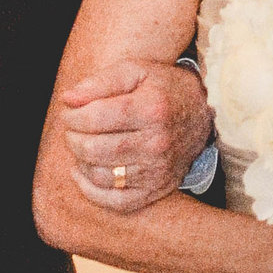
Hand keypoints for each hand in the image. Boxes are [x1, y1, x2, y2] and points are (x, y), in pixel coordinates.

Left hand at [59, 60, 214, 214]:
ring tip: (82, 145)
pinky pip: (116, 201)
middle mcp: (156, 143)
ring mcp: (157, 170)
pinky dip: (92, 191)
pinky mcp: (157, 189)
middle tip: (73, 129)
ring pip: (100, 175)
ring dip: (81, 161)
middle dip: (73, 138)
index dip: (72, 116)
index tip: (70, 112)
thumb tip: (68, 99)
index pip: (94, 118)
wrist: (204, 112)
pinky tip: (83, 172)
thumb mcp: (135, 71)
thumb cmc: (163, 88)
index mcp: (150, 109)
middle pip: (93, 149)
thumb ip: (100, 82)